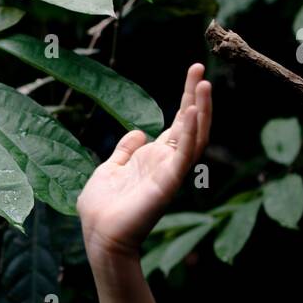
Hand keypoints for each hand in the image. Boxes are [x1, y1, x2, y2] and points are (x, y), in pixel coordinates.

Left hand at [77, 63, 212, 262]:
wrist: (99, 235)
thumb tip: (138, 132)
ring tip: (204, 84)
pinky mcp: (168, 182)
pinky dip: (192, 133)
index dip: (186, 98)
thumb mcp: (109, 169)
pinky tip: (194, 111)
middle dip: (197, 96)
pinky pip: (185, 155)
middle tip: (200, 67)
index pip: (178, 123)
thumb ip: (125, 151)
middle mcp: (167, 162)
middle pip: (190, 124)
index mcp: (154, 158)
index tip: (194, 73)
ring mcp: (170, 172)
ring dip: (201, 110)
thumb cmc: (102, 208)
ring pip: (194, 137)